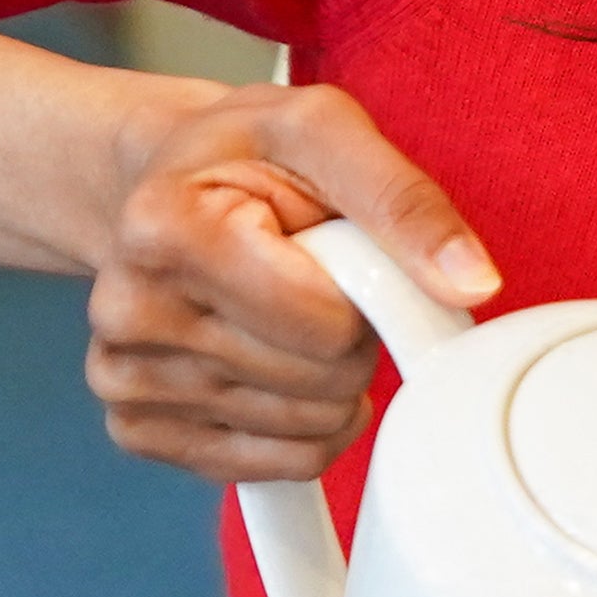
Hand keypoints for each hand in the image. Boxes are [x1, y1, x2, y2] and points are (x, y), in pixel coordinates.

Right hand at [82, 83, 496, 481]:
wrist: (168, 184)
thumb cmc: (248, 156)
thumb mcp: (325, 130)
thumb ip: (405, 201)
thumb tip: (472, 283)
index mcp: (164, 230)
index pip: (323, 324)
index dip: (366, 293)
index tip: (340, 252)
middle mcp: (127, 312)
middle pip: (320, 381)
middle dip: (351, 336)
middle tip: (318, 282)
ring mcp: (124, 379)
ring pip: (307, 428)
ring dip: (332, 379)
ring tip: (293, 313)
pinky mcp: (138, 429)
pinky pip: (280, 465)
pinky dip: (309, 426)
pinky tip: (282, 366)